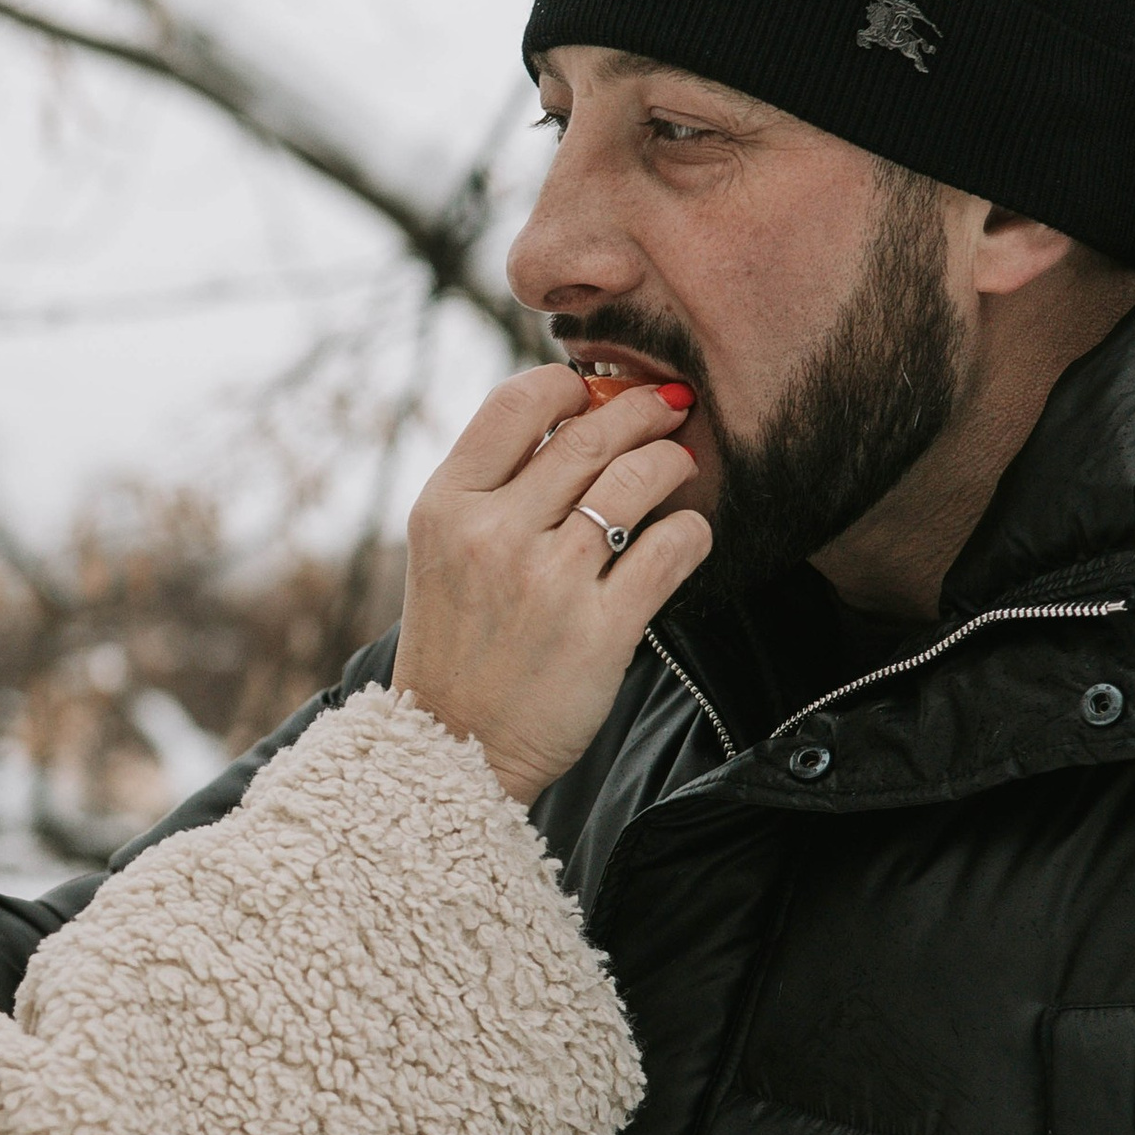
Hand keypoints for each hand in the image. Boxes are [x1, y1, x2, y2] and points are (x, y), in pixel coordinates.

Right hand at [393, 367, 709, 806]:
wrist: (452, 748)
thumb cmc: (458, 644)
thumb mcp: (443, 551)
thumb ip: (494, 487)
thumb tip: (575, 415)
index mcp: (446, 506)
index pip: (517, 402)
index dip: (569, 385)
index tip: (593, 395)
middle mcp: (493, 535)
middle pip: (591, 434)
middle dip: (642, 409)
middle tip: (668, 408)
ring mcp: (549, 582)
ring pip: (639, 478)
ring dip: (672, 461)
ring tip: (678, 465)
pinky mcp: (601, 630)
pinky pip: (672, 546)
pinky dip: (691, 529)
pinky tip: (685, 535)